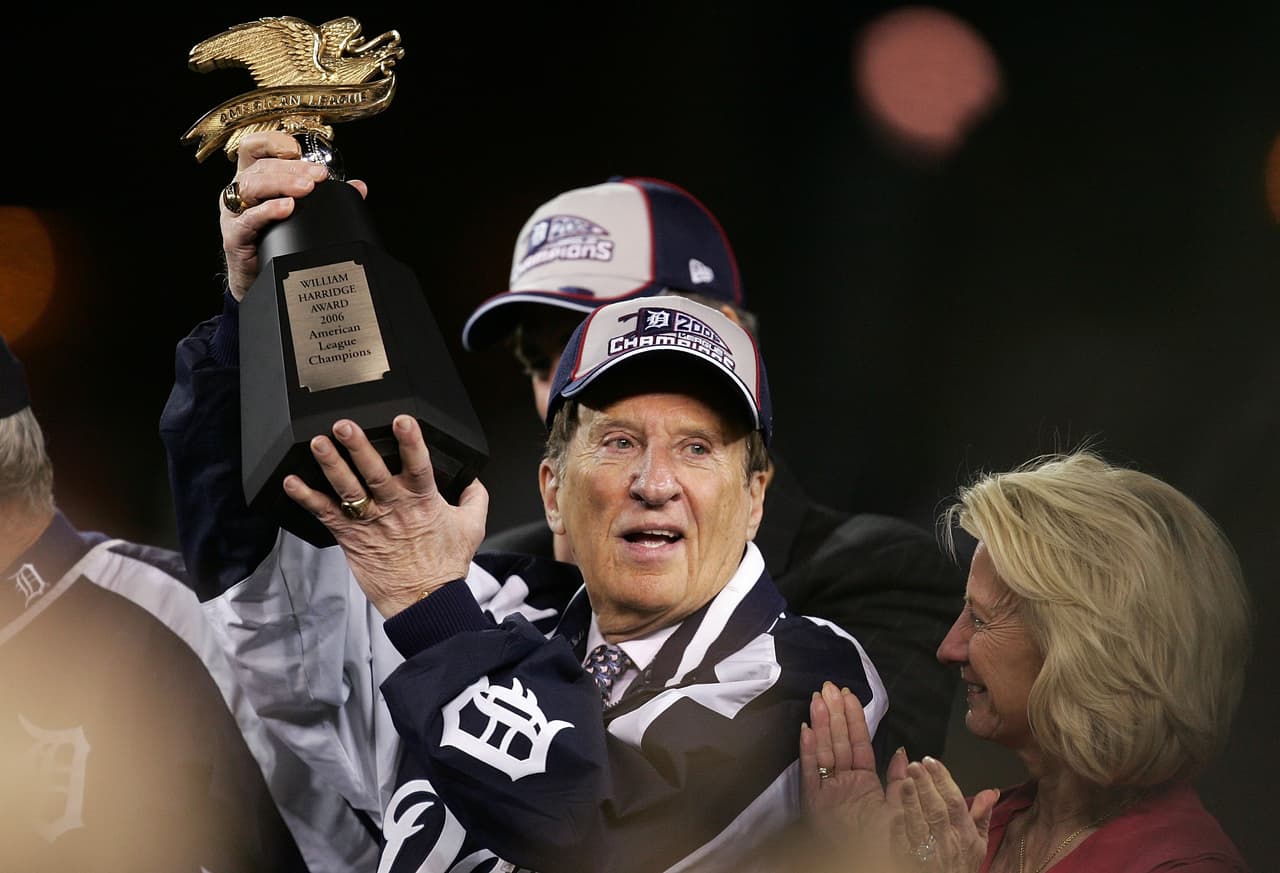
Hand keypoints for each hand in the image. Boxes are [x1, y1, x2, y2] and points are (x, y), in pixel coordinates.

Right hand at [219, 130, 368, 300]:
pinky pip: (248, 219)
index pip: (255, 147)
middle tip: (318, 176)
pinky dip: (268, 211)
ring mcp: (234, 213)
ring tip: (306, 189)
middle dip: (291, 168)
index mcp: (254, 177)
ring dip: (281, 184)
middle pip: (260, 167)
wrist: (258, 277)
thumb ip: (327, 197)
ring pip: (251, 187)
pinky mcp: (235, 235)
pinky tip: (286, 208)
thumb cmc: (274, 239)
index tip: (297, 148)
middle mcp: (240, 191)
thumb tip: (358, 188)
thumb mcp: (300, 213)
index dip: (273, 142)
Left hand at [283, 414, 488, 616]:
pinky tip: (292, 482)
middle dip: (359, 447)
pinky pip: (325, 514)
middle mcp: (394, 507)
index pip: (418, 465)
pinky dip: (306, 498)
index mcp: (424, 500)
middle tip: (344, 426)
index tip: (402, 420)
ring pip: (348, 488)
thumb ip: (474, 497)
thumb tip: (473, 478)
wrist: (424, 600)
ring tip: (319, 444)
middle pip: (374, 472)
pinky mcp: (350, 536)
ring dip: (331, 465)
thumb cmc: (444, 565)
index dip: (411, 441)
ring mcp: (370, 521)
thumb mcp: (472, 527)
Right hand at [800, 681, 908, 870]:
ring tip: (817, 699)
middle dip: (834, 713)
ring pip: (824, 750)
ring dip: (820, 724)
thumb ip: (899, 782)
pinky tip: (806, 730)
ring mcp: (828, 790)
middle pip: (839, 741)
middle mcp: (844, 782)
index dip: (854, 718)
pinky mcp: (814, 802)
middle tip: (828, 686)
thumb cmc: (884, 844)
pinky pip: (810, 772)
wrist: (866, 864)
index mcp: (864, 783)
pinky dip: (808, 751)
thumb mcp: (899, 810)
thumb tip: (903, 753)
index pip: (859, 743)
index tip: (849, 695)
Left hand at [900, 756, 998, 872]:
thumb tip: (991, 792)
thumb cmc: (960, 867)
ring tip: (906, 781)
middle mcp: (946, 841)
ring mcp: (928, 851)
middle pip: (937, 809)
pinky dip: (899, 824)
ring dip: (912, 801)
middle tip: (917, 765)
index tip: (932, 761)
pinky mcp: (910, 859)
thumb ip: (982, 815)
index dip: (943, 780)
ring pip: (919, 823)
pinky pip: (903, 841)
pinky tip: (893, 809)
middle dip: (927, 785)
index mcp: (964, 833)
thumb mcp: (979, 844)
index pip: (955, 801)